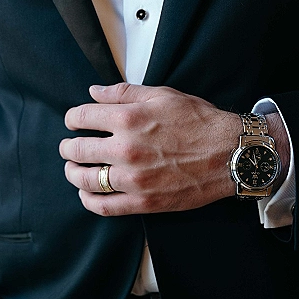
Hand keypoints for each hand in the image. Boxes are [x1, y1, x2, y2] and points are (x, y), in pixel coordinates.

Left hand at [59, 82, 242, 215]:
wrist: (229, 154)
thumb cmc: (200, 122)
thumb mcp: (163, 95)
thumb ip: (124, 92)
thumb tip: (94, 92)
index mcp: (128, 118)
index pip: (81, 117)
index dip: (72, 119)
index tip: (73, 122)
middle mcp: (126, 149)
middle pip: (77, 150)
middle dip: (68, 147)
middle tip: (69, 147)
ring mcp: (133, 178)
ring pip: (85, 180)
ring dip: (73, 173)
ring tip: (74, 169)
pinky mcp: (143, 201)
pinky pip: (104, 206)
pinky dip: (89, 201)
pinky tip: (87, 194)